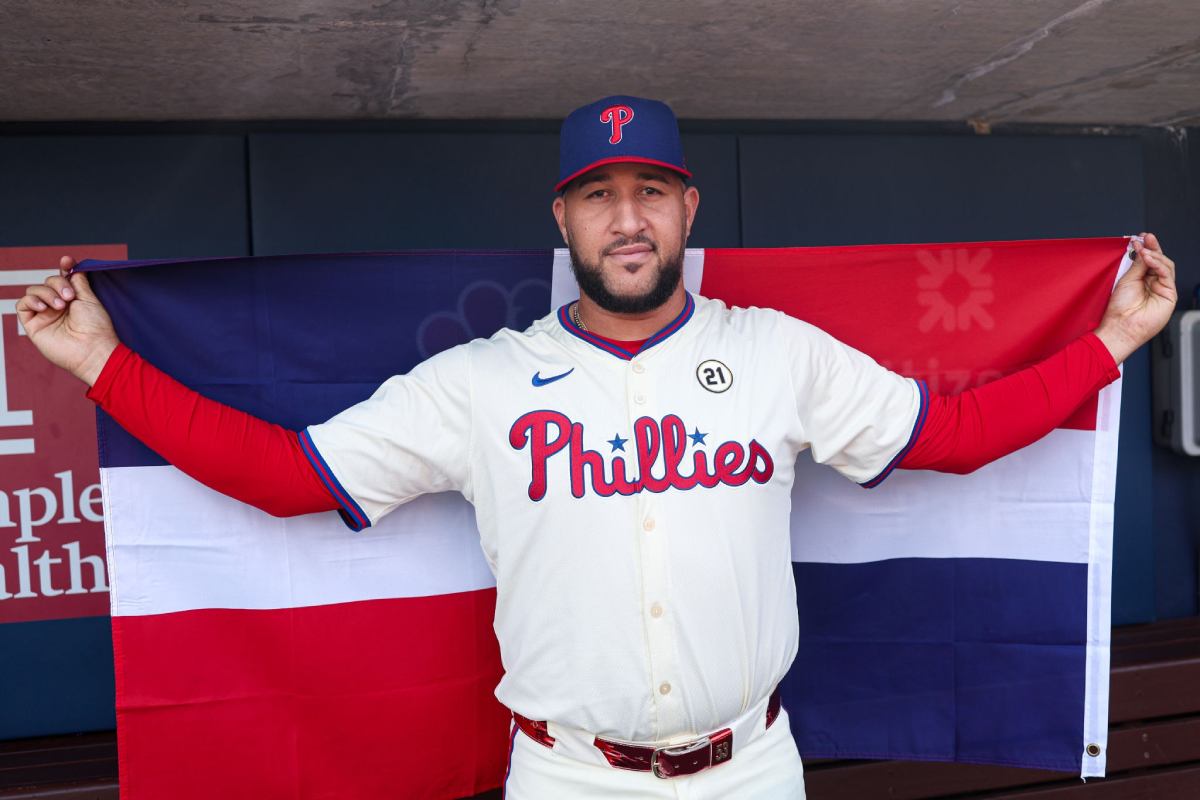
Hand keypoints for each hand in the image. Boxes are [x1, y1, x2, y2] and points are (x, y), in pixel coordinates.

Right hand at [16, 256, 119, 385]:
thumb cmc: (96, 328)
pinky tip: (44, 307)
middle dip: (58, 283)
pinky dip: (31, 301)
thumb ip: (78, 282)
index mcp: (72, 299)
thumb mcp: (89, 299)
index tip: (67, 261)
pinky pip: (22, 305)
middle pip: (47, 282)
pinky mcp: (33, 324)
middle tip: (69, 297)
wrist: (93, 350)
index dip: (63, 268)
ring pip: (34, 290)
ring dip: (46, 293)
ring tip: (60, 305)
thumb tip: (74, 267)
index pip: (62, 278)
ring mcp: (44, 314)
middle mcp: (57, 306)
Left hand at [1093, 233, 1176, 363]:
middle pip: (1158, 261)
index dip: (1145, 248)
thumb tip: (1142, 250)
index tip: (1139, 238)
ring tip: (1144, 250)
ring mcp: (1163, 289)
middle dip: (1152, 248)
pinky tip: (1149, 258)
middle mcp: (1154, 283)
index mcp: (1143, 280)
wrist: (1121, 326)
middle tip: (1146, 237)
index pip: (1148, 260)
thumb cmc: (1120, 308)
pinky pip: (1167, 275)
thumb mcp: (1127, 280)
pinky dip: (1158, 264)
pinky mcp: (1170, 295)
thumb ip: (1137, 265)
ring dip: (1154, 255)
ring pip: (1165, 266)